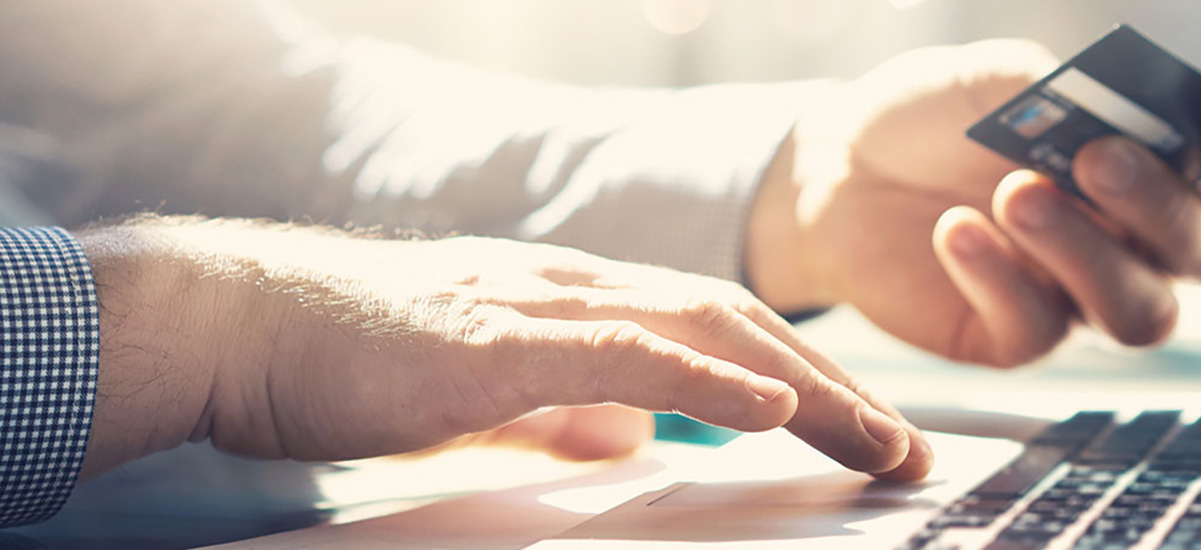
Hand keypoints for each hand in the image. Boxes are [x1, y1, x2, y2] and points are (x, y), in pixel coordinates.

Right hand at [77, 217, 931, 480]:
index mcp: (578, 304)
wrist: (248, 324)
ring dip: (799, 385)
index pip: (719, 334)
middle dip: (832, 389)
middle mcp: (577, 289)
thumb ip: (563, 413)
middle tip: (905, 447)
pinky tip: (765, 404)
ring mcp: (542, 306)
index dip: (802, 379)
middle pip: (737, 327)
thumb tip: (629, 441)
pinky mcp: (497, 340)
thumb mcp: (488, 396)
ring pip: (702, 331)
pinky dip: (702, 377)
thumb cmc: (356, 360)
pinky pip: (621, 352)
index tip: (863, 432)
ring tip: (872, 436)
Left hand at [747, 39, 1200, 365]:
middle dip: (1162, 207)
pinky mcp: (1017, 337)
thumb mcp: (995, 80)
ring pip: (1140, 312)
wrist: (839, 167)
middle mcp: (1138, 242)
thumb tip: (1118, 115)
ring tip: (1016, 193)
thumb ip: (1065, 93)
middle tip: (1094, 159)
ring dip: (1088, 253)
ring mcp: (1081, 297)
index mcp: (1157, 168)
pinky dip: (1001, 276)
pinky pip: (1040, 330)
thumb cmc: (933, 116)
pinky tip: (955, 230)